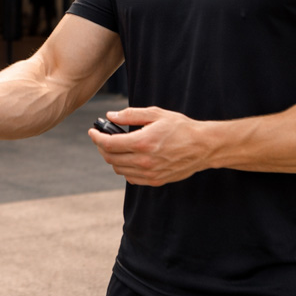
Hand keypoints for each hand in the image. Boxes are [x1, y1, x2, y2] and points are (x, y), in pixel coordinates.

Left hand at [87, 107, 211, 186]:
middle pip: (110, 158)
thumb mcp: (156, 114)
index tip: (92, 131)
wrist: (203, 147)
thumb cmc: (181, 128)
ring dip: (112, 158)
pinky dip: (124, 169)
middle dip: (101, 147)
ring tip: (115, 147)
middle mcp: (144, 161)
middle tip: (101, 138)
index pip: (109, 144)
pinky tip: (128, 158)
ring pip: (119, 169)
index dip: (96, 137)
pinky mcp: (155, 181)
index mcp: (142, 142)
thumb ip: (131, 115)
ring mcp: (149, 173)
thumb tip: (111, 116)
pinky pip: (131, 178)